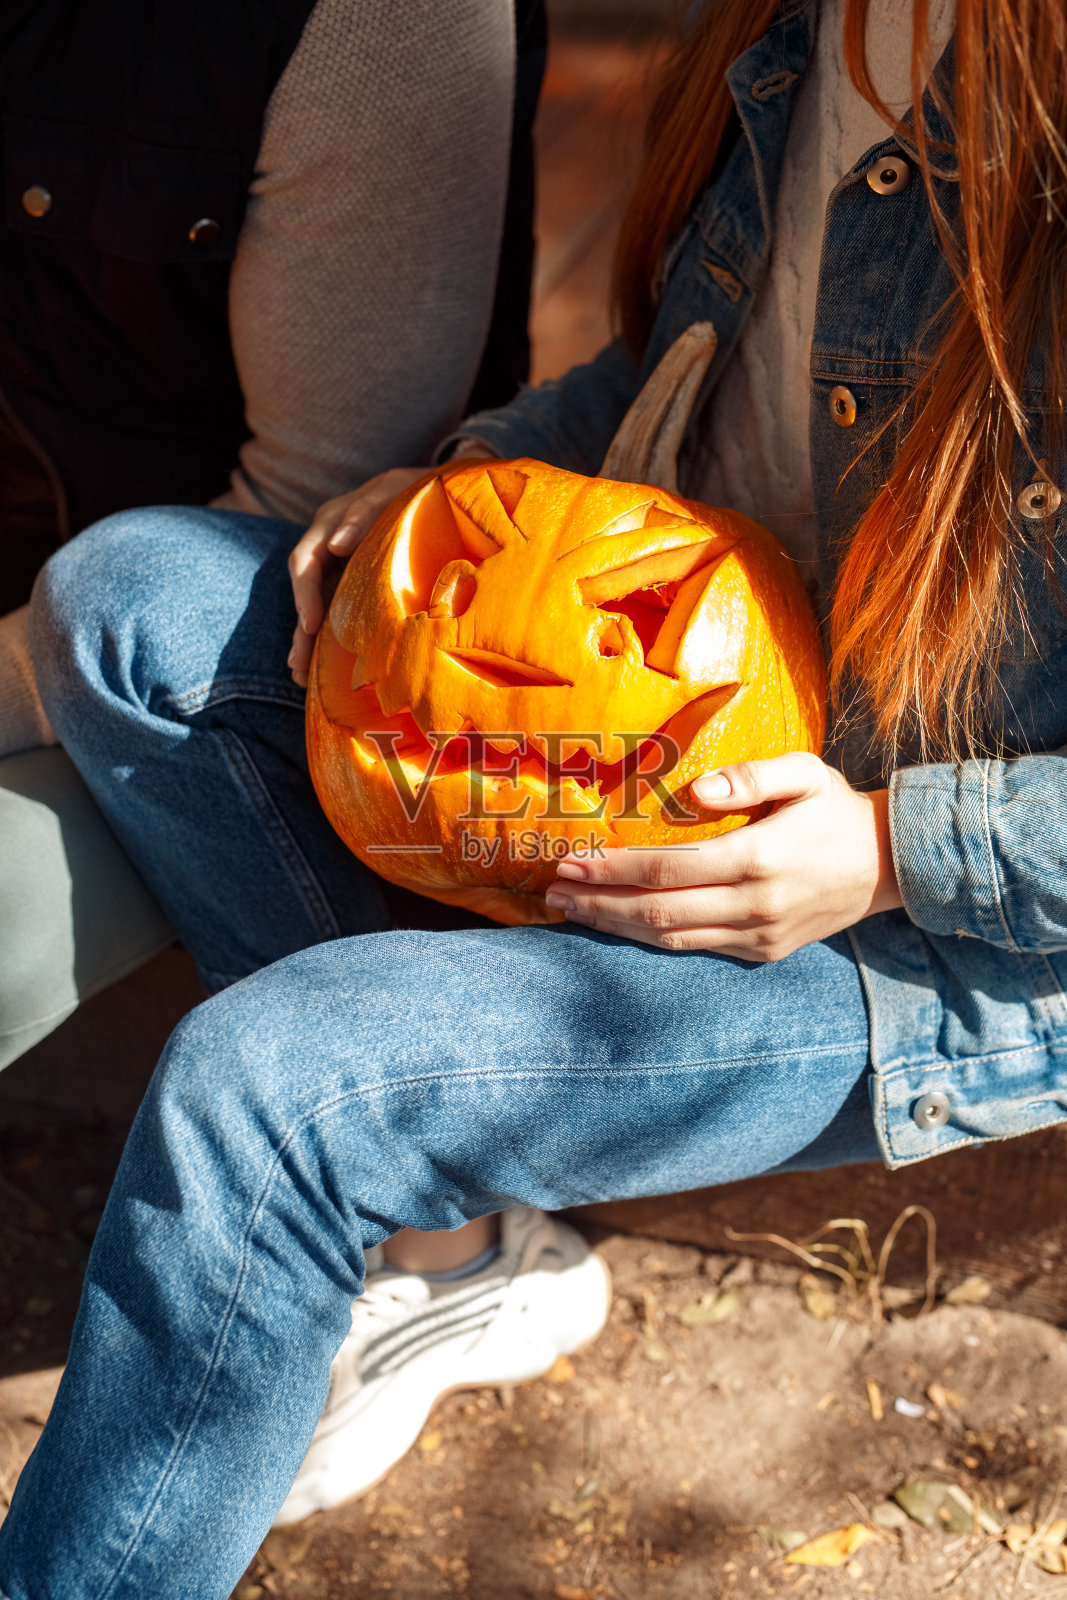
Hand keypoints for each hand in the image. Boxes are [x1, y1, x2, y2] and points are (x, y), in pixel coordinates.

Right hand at [286, 440, 495, 685]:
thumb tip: (336, 545)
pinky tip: (322, 669)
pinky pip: (335, 612)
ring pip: (316, 606)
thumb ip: (363, 513)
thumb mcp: (391, 490)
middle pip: (305, 592)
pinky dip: (329, 639)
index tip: (310, 624)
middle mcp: (328, 548)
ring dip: (308, 642)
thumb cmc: (416, 489)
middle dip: (301, 630)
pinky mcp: (355, 584)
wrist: (440, 492)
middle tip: (299, 665)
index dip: (304, 594)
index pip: (304, 561)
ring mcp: (341, 568)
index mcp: (329, 524)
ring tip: (302, 678)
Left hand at [544, 752, 901, 960]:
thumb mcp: (805, 772)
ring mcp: (758, 936)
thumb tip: (695, 791)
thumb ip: (751, 775)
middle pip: (657, 912)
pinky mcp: (762, 953)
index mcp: (759, 857)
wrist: (887, 865)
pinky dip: (651, 940)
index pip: (667, 868)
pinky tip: (620, 925)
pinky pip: (694, 949)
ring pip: (670, 939)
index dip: (612, 869)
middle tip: (553, 894)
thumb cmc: (836, 809)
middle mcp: (754, 905)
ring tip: (571, 912)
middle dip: (598, 904)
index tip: (569, 862)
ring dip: (615, 927)